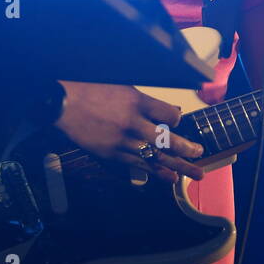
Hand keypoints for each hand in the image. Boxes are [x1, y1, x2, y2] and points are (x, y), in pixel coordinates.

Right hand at [53, 82, 205, 182]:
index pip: (169, 115)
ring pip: (154, 157)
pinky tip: (167, 178)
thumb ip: (143, 99)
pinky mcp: (110, 154)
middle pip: (167, 140)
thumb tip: (164, 110)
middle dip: (186, 149)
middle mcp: (132, 123)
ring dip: (176, 166)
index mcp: (137, 101)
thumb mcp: (121, 85)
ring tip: (193, 173)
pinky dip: (153, 171)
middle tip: (200, 154)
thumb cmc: (90, 88)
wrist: (62, 103)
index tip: (178, 121)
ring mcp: (121, 141)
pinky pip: (136, 165)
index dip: (177, 119)